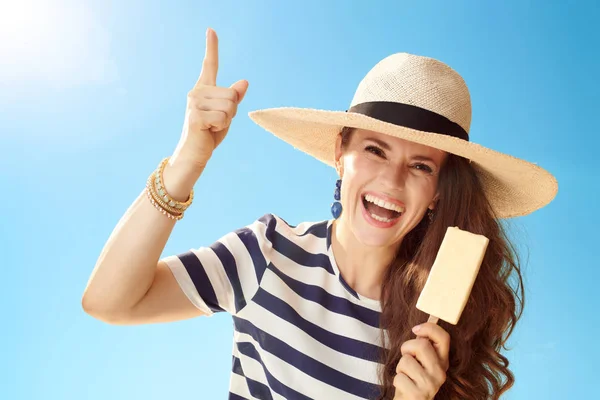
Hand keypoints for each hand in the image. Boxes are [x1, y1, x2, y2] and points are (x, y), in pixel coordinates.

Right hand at [171, 28, 248, 169]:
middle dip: (232, 112)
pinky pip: (223, 118)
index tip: (211, 30)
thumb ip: (234, 99)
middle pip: (232, 94)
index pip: (209, 65)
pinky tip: (208, 131)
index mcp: (204, 89)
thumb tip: (244, 82)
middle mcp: (196, 92)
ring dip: (227, 120)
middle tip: (217, 122)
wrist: (193, 155)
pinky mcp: (195, 116)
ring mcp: (194, 103)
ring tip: (212, 127)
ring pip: (230, 106)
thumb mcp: (226, 115)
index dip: (211, 47)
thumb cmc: (209, 134)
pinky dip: (221, 128)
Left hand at [393, 323, 449, 398]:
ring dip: (400, 367)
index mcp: (442, 361)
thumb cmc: (412, 378)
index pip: (443, 337)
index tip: (415, 329)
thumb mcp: (420, 361)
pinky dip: (397, 381)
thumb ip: (421, 346)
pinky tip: (404, 387)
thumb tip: (419, 328)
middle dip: (406, 348)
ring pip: (406, 361)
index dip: (429, 328)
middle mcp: (440, 372)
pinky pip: (399, 377)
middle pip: (421, 345)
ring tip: (406, 376)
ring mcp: (431, 384)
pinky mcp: (419, 395)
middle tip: (407, 358)